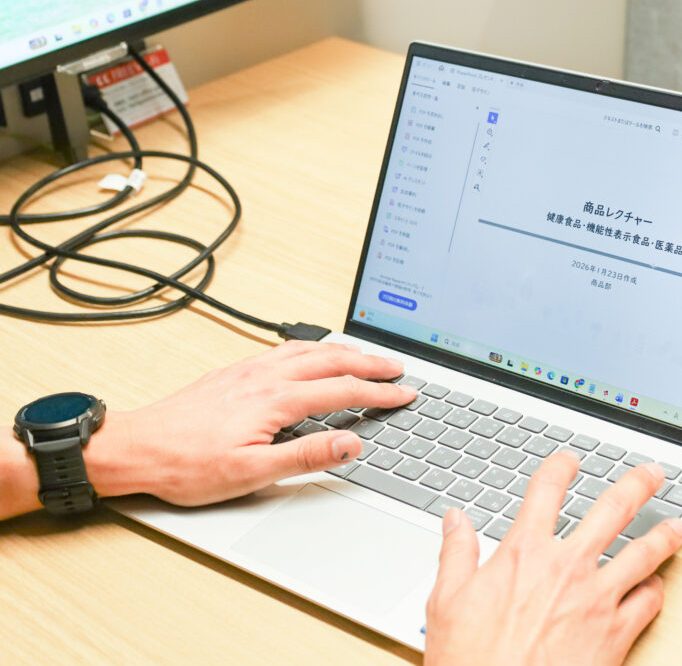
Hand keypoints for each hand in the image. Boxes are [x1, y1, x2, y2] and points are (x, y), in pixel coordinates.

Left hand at [87, 340, 415, 505]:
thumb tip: (350, 443)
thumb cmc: (187, 465)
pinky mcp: (235, 371)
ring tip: (367, 357)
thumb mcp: (251, 472)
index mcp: (275, 399)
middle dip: (371, 363)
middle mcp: (264, 376)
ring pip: (309, 349)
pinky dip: (315, 348)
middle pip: (332, 360)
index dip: (379, 394)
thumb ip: (306, 456)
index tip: (405, 395)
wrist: (137, 448)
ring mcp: (248, 370)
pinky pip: (286, 349)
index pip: (343, 391)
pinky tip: (314, 354)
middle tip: (399, 368)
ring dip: (344, 351)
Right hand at [424, 452, 681, 665]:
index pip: (547, 490)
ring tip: (676, 524)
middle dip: (636, 484)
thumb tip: (455, 521)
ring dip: (664, 534)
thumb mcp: (447, 601)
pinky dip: (657, 589)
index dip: (561, 466)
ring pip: (645, 553)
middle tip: (650, 473)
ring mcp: (597, 599)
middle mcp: (567, 568)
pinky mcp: (616, 633)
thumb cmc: (473, 661)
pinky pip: (649, 602)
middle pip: (613, 509)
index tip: (569, 460)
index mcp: (525, 553)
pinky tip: (658, 584)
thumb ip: (456, 553)